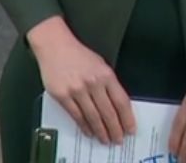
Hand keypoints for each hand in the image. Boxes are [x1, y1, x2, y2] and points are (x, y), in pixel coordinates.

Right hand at [27, 17, 136, 145]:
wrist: (54, 46)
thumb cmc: (78, 55)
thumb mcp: (100, 65)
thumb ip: (109, 84)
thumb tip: (118, 107)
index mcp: (105, 75)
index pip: (121, 102)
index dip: (127, 119)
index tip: (130, 129)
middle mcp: (93, 83)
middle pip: (108, 113)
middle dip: (115, 130)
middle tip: (118, 139)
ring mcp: (76, 90)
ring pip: (93, 117)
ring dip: (101, 131)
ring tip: (105, 139)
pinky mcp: (62, 95)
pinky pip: (76, 115)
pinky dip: (84, 126)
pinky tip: (89, 132)